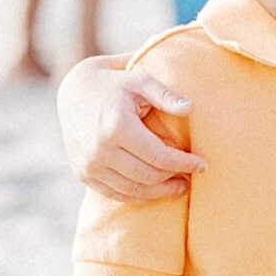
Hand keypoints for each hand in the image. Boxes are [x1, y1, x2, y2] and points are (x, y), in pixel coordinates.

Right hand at [59, 57, 204, 200]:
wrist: (72, 92)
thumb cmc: (114, 84)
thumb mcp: (139, 80)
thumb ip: (165, 94)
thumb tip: (190, 108)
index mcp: (116, 127)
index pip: (159, 157)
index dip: (184, 164)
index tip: (203, 164)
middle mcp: (100, 151)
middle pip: (148, 177)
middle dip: (174, 179)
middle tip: (192, 176)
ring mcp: (89, 165)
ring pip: (132, 191)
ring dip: (159, 192)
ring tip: (178, 186)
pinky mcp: (83, 174)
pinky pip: (115, 194)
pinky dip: (138, 196)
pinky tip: (154, 189)